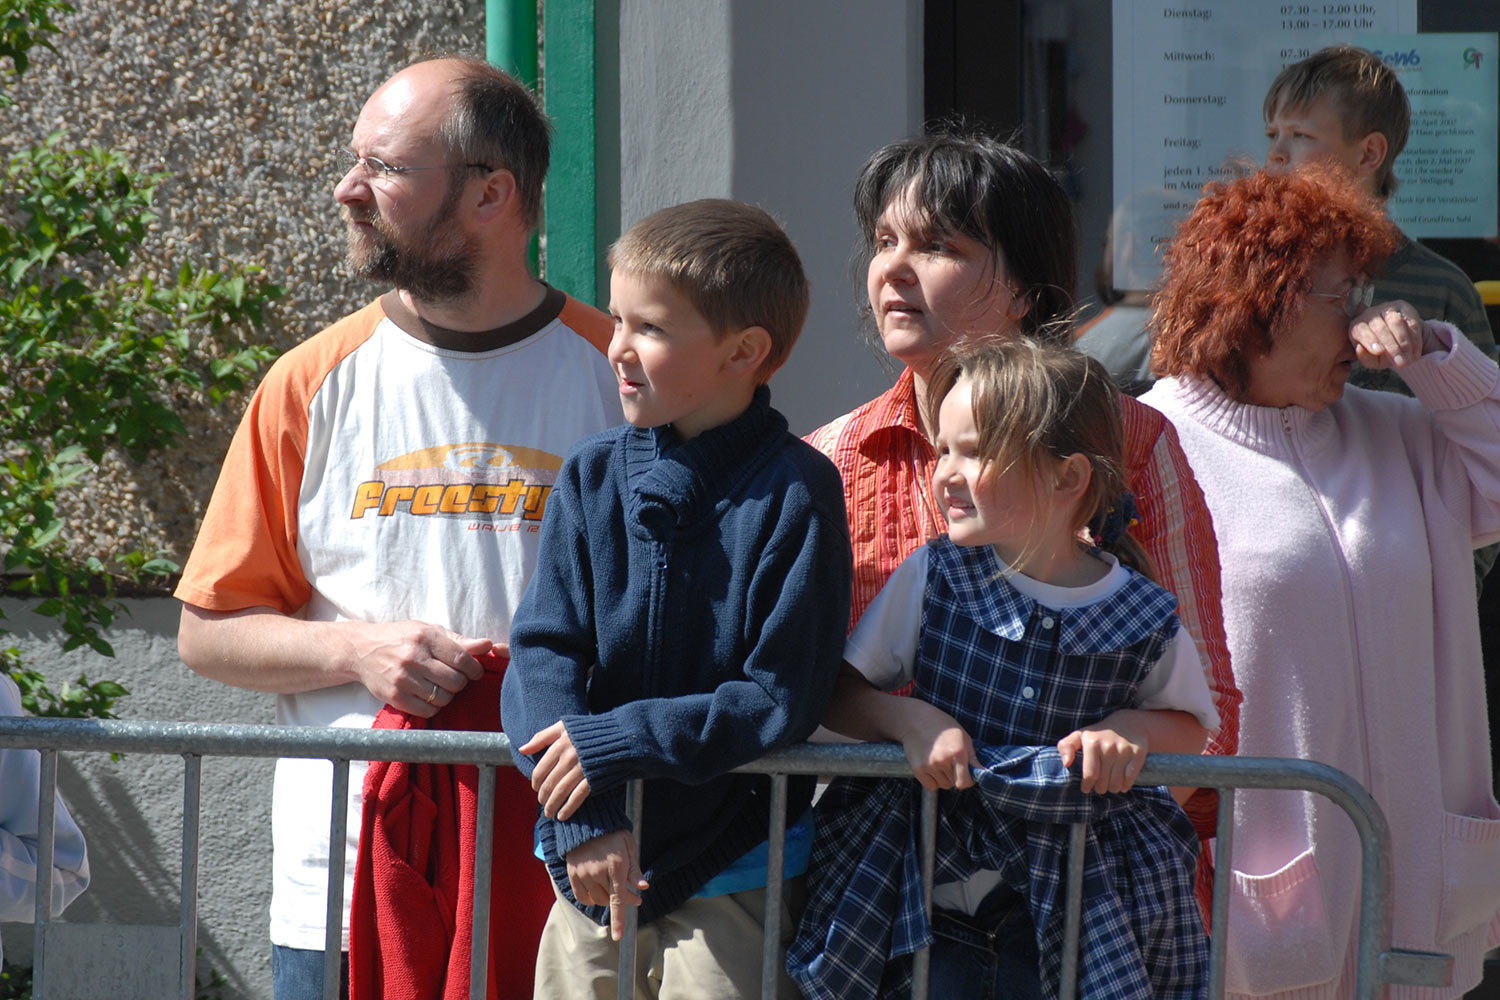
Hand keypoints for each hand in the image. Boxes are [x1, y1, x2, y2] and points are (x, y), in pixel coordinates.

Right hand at [339, 620, 490, 716]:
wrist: (361, 649)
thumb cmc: (400, 638)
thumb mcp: (428, 630)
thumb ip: (459, 640)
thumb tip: (488, 645)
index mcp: (425, 637)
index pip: (462, 658)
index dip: (474, 669)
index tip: (474, 671)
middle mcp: (414, 658)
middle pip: (455, 681)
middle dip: (461, 682)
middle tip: (454, 678)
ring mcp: (403, 679)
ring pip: (443, 698)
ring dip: (447, 695)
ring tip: (440, 686)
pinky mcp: (395, 696)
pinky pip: (427, 710)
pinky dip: (433, 706)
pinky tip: (428, 696)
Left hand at [519, 721, 591, 818]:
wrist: (622, 736)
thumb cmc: (590, 731)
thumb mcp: (564, 726)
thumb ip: (542, 736)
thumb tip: (522, 749)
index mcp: (561, 743)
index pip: (540, 769)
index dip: (536, 782)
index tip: (536, 788)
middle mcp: (569, 756)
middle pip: (549, 783)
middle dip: (543, 797)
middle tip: (542, 803)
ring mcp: (582, 768)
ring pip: (560, 792)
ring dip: (552, 806)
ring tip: (549, 813)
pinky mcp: (594, 779)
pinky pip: (577, 797)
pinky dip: (568, 808)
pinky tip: (563, 816)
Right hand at [566, 831, 648, 940]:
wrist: (588, 821)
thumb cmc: (613, 833)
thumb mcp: (629, 846)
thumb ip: (635, 869)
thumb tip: (643, 887)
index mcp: (615, 866)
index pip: (618, 900)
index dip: (619, 920)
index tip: (618, 936)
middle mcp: (598, 873)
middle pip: (610, 900)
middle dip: (623, 900)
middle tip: (632, 893)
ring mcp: (583, 874)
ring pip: (598, 900)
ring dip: (608, 898)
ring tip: (614, 886)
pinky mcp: (573, 874)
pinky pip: (582, 897)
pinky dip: (592, 898)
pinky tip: (599, 890)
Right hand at [897, 700, 978, 790]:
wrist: (916, 719)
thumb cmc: (942, 726)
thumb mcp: (963, 737)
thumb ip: (973, 758)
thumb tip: (983, 773)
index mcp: (957, 752)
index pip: (965, 782)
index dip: (968, 780)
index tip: (967, 774)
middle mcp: (943, 760)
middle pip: (954, 783)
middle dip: (955, 776)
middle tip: (950, 761)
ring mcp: (929, 765)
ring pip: (943, 785)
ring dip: (944, 778)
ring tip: (940, 761)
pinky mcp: (918, 769)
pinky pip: (931, 785)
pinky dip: (933, 780)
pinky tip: (931, 766)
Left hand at [1058, 720, 1147, 794]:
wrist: (1127, 723)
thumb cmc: (1098, 734)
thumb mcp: (1079, 736)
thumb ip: (1066, 746)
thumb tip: (1066, 763)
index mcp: (1092, 741)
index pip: (1090, 774)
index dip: (1087, 785)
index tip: (1086, 788)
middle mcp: (1108, 745)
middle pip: (1103, 781)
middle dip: (1100, 788)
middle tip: (1099, 787)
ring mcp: (1124, 749)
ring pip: (1117, 783)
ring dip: (1112, 788)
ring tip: (1109, 785)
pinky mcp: (1138, 753)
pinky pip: (1130, 778)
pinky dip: (1126, 785)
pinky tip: (1122, 785)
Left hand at [1350, 300, 1439, 369]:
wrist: (1398, 341)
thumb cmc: (1380, 352)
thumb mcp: (1372, 359)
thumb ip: (1365, 358)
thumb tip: (1360, 349)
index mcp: (1357, 326)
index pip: (1361, 331)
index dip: (1370, 341)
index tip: (1379, 352)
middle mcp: (1370, 314)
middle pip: (1380, 328)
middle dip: (1392, 347)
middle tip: (1401, 363)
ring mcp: (1386, 308)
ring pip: (1396, 323)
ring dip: (1404, 343)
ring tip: (1409, 359)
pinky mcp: (1403, 307)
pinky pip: (1410, 322)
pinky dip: (1415, 339)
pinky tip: (1416, 351)